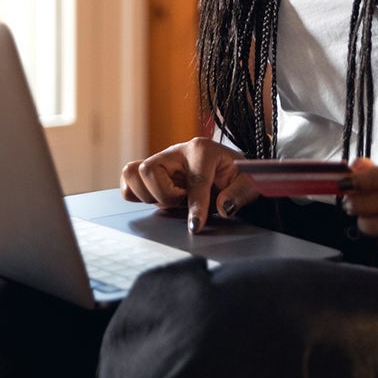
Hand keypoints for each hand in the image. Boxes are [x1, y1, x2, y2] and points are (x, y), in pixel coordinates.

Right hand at [119, 137, 260, 232]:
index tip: (196, 226)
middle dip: (165, 195)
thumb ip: (240, 193)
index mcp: (203, 150)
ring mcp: (161, 160)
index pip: (194, 180)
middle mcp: (177, 152)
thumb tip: (223, 208)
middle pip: (149, 170)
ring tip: (170, 200)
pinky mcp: (151, 172)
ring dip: (148, 194)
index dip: (196, 206)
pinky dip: (136, 193)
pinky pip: (128, 179)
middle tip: (182, 202)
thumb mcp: (248, 181)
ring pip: (133, 172)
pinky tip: (156, 200)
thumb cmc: (236, 174)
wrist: (228, 168)